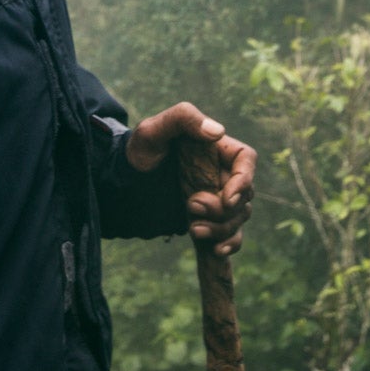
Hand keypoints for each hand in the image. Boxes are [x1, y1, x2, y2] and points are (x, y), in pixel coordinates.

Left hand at [125, 102, 256, 255]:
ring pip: (239, 217)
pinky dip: (230, 244)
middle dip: (223, 208)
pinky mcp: (208, 220)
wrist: (123, 185)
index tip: (227, 198)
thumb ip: (183, 119)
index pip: (246, 159)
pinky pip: (232, 235)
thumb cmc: (139, 152)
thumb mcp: (152, 130)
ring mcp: (215, 198)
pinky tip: (216, 250)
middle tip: (191, 204)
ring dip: (221, 228)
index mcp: (215, 148)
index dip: (244, 180)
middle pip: (244, 194)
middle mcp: (220, 173)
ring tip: (193, 229)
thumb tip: (218, 131)